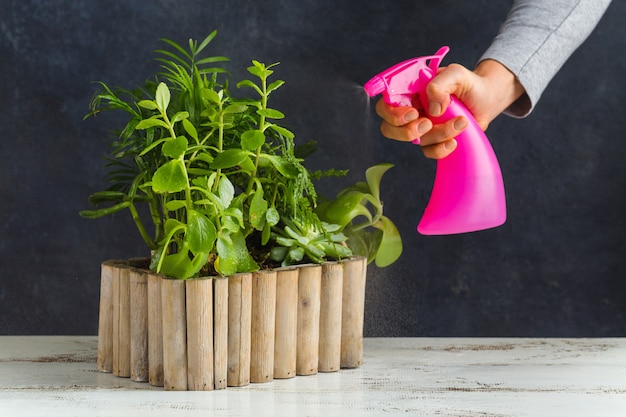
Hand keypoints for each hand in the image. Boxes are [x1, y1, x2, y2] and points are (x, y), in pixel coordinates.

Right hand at [375, 59, 524, 158]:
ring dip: (438, 134)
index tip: (413, 114)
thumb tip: (432, 110)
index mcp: (408, 91)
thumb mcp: (456, 74)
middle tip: (428, 123)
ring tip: (461, 122)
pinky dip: (441, 149)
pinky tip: (455, 142)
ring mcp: (420, 127)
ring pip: (414, 141)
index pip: (386, 104)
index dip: (392, 113)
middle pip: (389, 128)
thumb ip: (439, 85)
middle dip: (407, 131)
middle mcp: (410, 110)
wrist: (486, 100)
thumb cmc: (469, 84)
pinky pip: (428, 152)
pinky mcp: (432, 141)